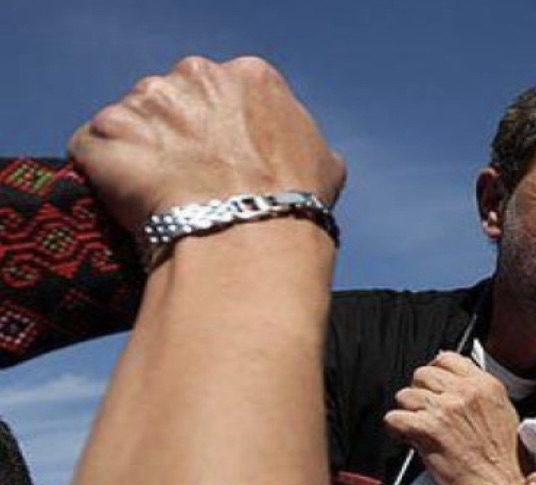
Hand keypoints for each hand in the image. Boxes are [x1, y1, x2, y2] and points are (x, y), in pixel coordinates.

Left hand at [68, 56, 344, 233]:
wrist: (248, 240)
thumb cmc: (292, 208)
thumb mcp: (324, 164)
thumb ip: (296, 141)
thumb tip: (292, 155)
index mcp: (251, 76)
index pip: (224, 91)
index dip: (222, 129)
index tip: (224, 161)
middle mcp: (197, 75)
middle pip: (173, 97)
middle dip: (176, 133)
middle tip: (190, 180)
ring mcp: (146, 100)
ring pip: (131, 121)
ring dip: (139, 152)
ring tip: (160, 198)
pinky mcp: (106, 133)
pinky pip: (93, 149)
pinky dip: (103, 174)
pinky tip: (129, 204)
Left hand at [385, 351, 524, 484]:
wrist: (504, 484)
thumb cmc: (504, 455)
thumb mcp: (500, 409)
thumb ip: (476, 390)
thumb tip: (449, 378)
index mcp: (484, 384)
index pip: (446, 358)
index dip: (434, 373)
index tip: (432, 387)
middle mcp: (465, 392)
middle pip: (422, 374)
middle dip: (419, 393)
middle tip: (424, 411)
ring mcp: (446, 409)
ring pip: (405, 395)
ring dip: (408, 412)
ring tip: (420, 428)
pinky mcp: (429, 430)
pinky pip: (394, 419)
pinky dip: (397, 430)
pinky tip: (410, 438)